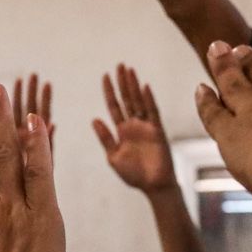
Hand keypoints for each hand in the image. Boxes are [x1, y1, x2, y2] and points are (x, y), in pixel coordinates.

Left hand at [93, 64, 175, 193]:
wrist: (153, 186)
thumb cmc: (133, 174)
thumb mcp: (113, 156)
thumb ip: (105, 138)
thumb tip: (94, 119)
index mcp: (122, 131)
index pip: (114, 106)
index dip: (109, 92)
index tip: (105, 76)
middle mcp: (134, 125)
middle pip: (127, 99)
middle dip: (123, 83)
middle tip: (119, 65)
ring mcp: (146, 127)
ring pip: (139, 102)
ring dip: (134, 86)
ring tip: (129, 70)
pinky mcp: (157, 132)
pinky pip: (153, 113)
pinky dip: (149, 100)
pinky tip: (144, 87)